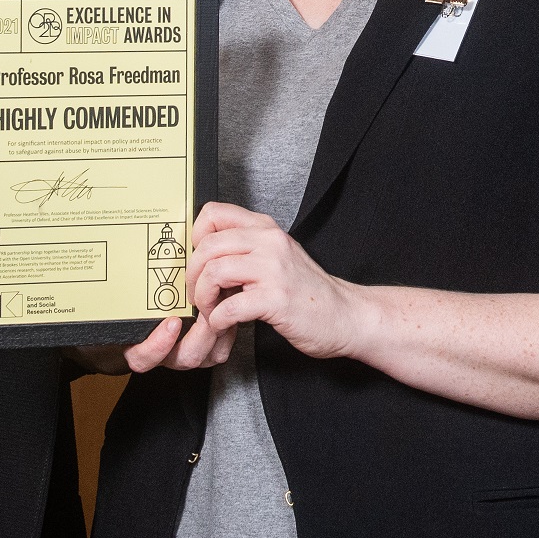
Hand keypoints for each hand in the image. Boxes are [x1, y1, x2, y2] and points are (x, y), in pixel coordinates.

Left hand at [156, 202, 376, 368]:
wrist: (346, 315)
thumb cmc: (308, 291)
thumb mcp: (277, 255)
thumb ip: (247, 247)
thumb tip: (204, 254)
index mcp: (266, 229)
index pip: (213, 213)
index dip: (195, 237)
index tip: (197, 261)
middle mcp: (269, 242)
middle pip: (207, 246)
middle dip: (192, 275)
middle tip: (198, 294)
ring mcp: (274, 270)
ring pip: (214, 272)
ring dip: (203, 298)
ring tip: (210, 310)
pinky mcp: (276, 299)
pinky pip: (229, 307)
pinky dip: (218, 320)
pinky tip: (224, 324)